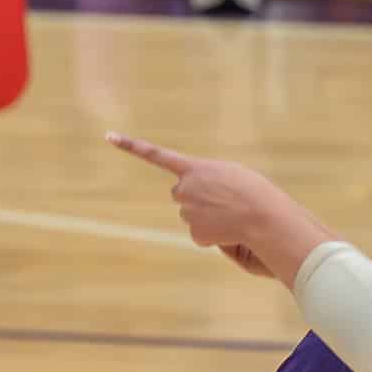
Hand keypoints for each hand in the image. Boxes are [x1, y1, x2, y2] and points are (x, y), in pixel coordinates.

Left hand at [106, 131, 278, 257]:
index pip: (156, 155)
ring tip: (229, 214)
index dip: (131, 146)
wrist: (263, 216)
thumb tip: (195, 205)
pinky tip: (228, 229)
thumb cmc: (252, 190)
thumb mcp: (229, 172)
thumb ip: (206, 179)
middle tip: (220, 198)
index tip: (108, 136)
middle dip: (195, 196)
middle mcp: (183, 189)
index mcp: (192, 168)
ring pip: (191, 214)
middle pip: (181, 193)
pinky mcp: (195, 234)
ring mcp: (187, 213)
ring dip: (207, 214)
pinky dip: (213, 233)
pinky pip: (201, 234)